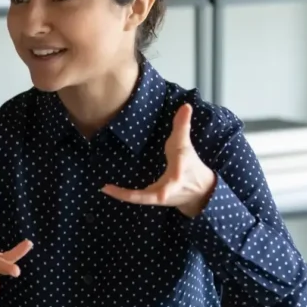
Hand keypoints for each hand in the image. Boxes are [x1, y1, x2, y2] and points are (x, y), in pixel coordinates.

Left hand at [101, 103, 216, 217]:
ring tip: (105, 188)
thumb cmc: (191, 166)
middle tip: (107, 188)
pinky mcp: (154, 200)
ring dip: (122, 195)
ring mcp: (159, 198)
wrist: (201, 192)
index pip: (171, 177)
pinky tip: (109, 189)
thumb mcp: (186, 145)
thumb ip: (183, 126)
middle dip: (129, 195)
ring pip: (139, 200)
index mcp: (176, 177)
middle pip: (148, 196)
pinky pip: (137, 199)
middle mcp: (166, 192)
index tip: (149, 179)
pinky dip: (124, 195)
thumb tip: (185, 106)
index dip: (162, 175)